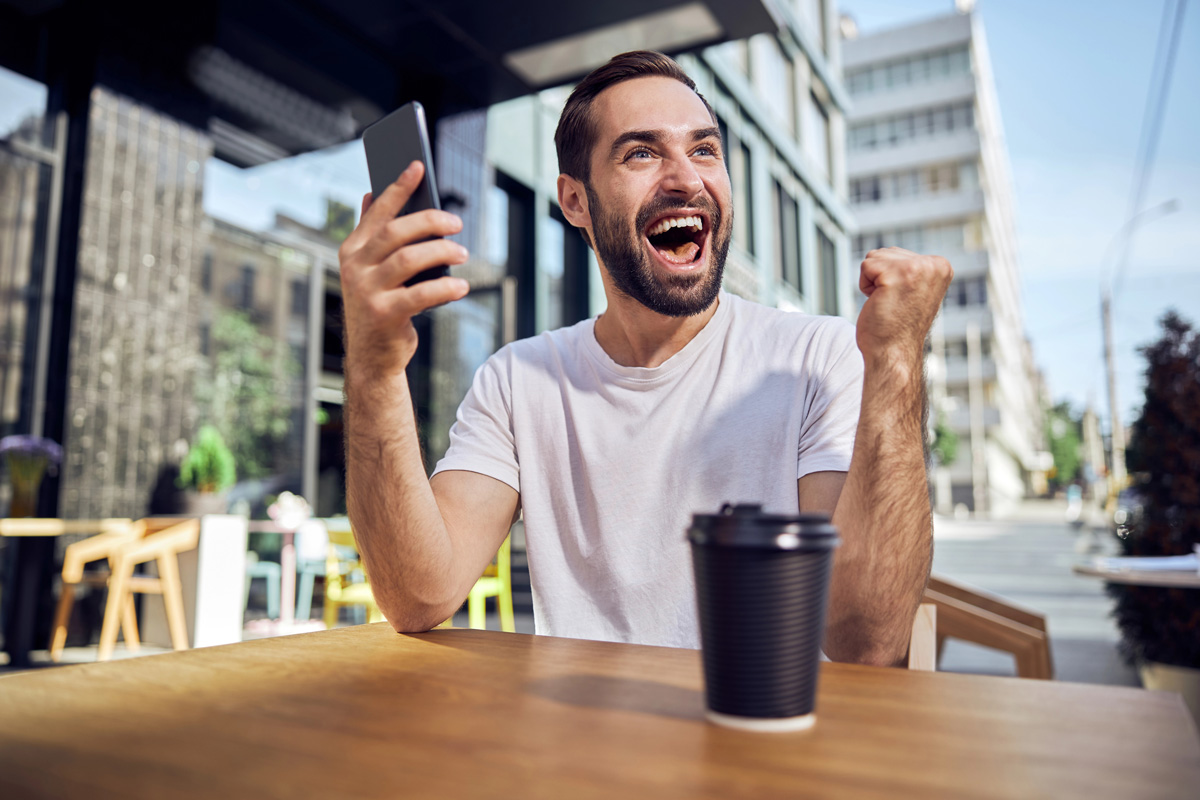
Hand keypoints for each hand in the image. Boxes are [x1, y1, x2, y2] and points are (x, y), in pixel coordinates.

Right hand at [338, 161, 470, 377]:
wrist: (372, 356)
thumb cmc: (379, 305)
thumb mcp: (370, 269)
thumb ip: (371, 233)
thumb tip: (370, 193)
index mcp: (351, 250)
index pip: (377, 211)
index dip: (398, 188)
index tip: (418, 166)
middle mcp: (354, 268)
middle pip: (396, 232)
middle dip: (430, 222)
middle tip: (457, 224)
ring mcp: (367, 292)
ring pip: (410, 260)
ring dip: (442, 252)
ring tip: (462, 254)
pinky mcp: (384, 315)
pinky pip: (420, 294)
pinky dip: (445, 288)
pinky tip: (462, 286)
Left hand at [856, 247, 952, 369]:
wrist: (893, 354)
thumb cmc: (897, 327)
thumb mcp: (914, 289)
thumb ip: (911, 269)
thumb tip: (892, 255)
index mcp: (941, 266)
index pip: (898, 253)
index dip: (891, 277)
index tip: (902, 299)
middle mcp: (933, 264)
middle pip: (886, 252)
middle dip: (881, 277)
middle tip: (893, 303)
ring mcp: (916, 268)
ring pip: (874, 257)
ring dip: (873, 282)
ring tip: (888, 303)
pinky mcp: (895, 275)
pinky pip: (865, 267)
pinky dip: (865, 287)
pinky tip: (879, 303)